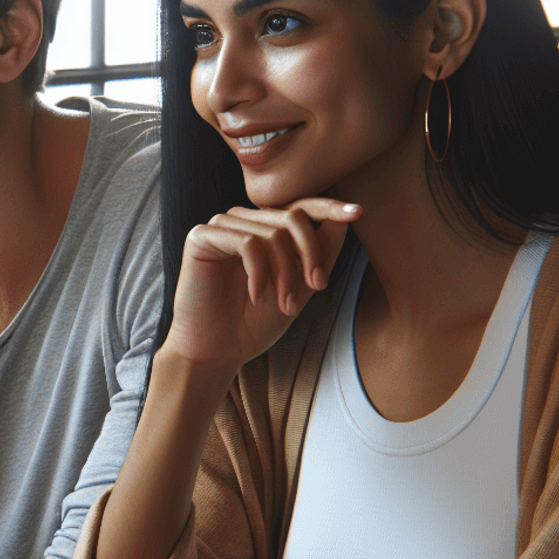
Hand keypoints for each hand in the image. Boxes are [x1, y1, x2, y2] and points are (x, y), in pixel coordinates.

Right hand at [166, 197, 361, 373]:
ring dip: (286, 272)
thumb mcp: (300, 287)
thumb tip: (344, 219)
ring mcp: (221, 227)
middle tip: (316, 288)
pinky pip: (247, 243)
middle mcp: (242, 222)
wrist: (216, 350)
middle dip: (311, 254)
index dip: (329, 207)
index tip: (357, 214)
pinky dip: (260, 273)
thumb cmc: (254, 322)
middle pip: (292, 217)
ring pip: (272, 232)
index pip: (300, 207)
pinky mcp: (201, 237)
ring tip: (285, 304)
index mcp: (263, 229)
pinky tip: (257, 296)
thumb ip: (320, 254)